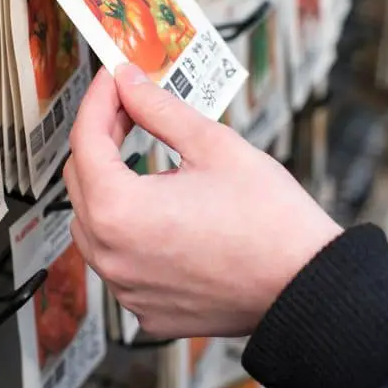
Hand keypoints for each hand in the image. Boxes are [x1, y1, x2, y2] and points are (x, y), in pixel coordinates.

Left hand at [64, 64, 342, 337]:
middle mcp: (112, 256)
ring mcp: (127, 288)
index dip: (100, 100)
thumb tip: (130, 83)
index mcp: (120, 211)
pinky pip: (120, 261)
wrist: (305, 283)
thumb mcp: (212, 145)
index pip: (86, 140)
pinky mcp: (147, 308)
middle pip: (81, 182)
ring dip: (109, 187)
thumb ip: (159, 109)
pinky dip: (128, 232)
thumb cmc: (270, 220)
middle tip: (130, 108)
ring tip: (142, 158)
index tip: (114, 79)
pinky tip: (159, 212)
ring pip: (94, 225)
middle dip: (101, 139)